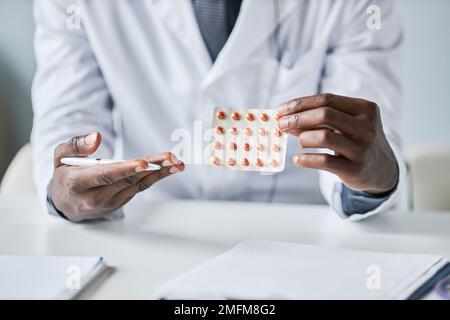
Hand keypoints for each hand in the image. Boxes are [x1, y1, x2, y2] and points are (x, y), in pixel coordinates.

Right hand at [49, 132, 184, 221]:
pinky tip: (171, 168)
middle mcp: (96, 196)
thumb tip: (96, 136)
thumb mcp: (59, 156)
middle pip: (128, 179)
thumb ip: (76, 145)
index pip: (105, 176)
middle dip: (151, 167)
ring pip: (138, 184)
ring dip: (160, 172)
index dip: (125, 169)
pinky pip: (141, 187)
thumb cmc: (64, 175)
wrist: (65, 203)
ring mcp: (111, 201)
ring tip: (177, 162)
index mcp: (78, 184)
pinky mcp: (122, 201)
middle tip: (171, 157)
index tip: (142, 163)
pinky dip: (157, 176)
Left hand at [277, 93, 397, 194]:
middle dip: (298, 118)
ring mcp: (362, 149)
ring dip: (303, 138)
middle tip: (281, 124)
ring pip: (324, 137)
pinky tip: (297, 160)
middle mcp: (367, 127)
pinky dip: (305, 159)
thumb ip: (320, 120)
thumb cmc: (356, 140)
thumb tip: (286, 118)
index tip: (281, 109)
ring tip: (300, 142)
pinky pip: (324, 161)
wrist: (381, 169)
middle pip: (325, 114)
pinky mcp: (354, 169)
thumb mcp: (345, 125)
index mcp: (365, 109)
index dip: (301, 103)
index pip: (327, 99)